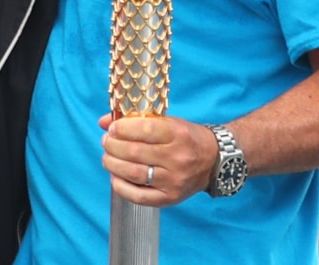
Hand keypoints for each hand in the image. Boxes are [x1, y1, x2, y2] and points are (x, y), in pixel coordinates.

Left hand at [98, 113, 216, 206]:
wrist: (214, 161)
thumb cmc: (187, 138)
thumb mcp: (169, 122)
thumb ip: (137, 120)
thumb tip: (104, 122)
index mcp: (178, 134)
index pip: (146, 129)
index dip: (123, 128)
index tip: (112, 128)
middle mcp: (177, 158)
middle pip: (135, 152)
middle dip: (113, 146)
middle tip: (106, 142)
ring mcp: (174, 180)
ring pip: (134, 173)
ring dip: (113, 164)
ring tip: (107, 158)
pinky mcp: (170, 198)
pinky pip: (139, 196)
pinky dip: (121, 186)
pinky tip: (115, 176)